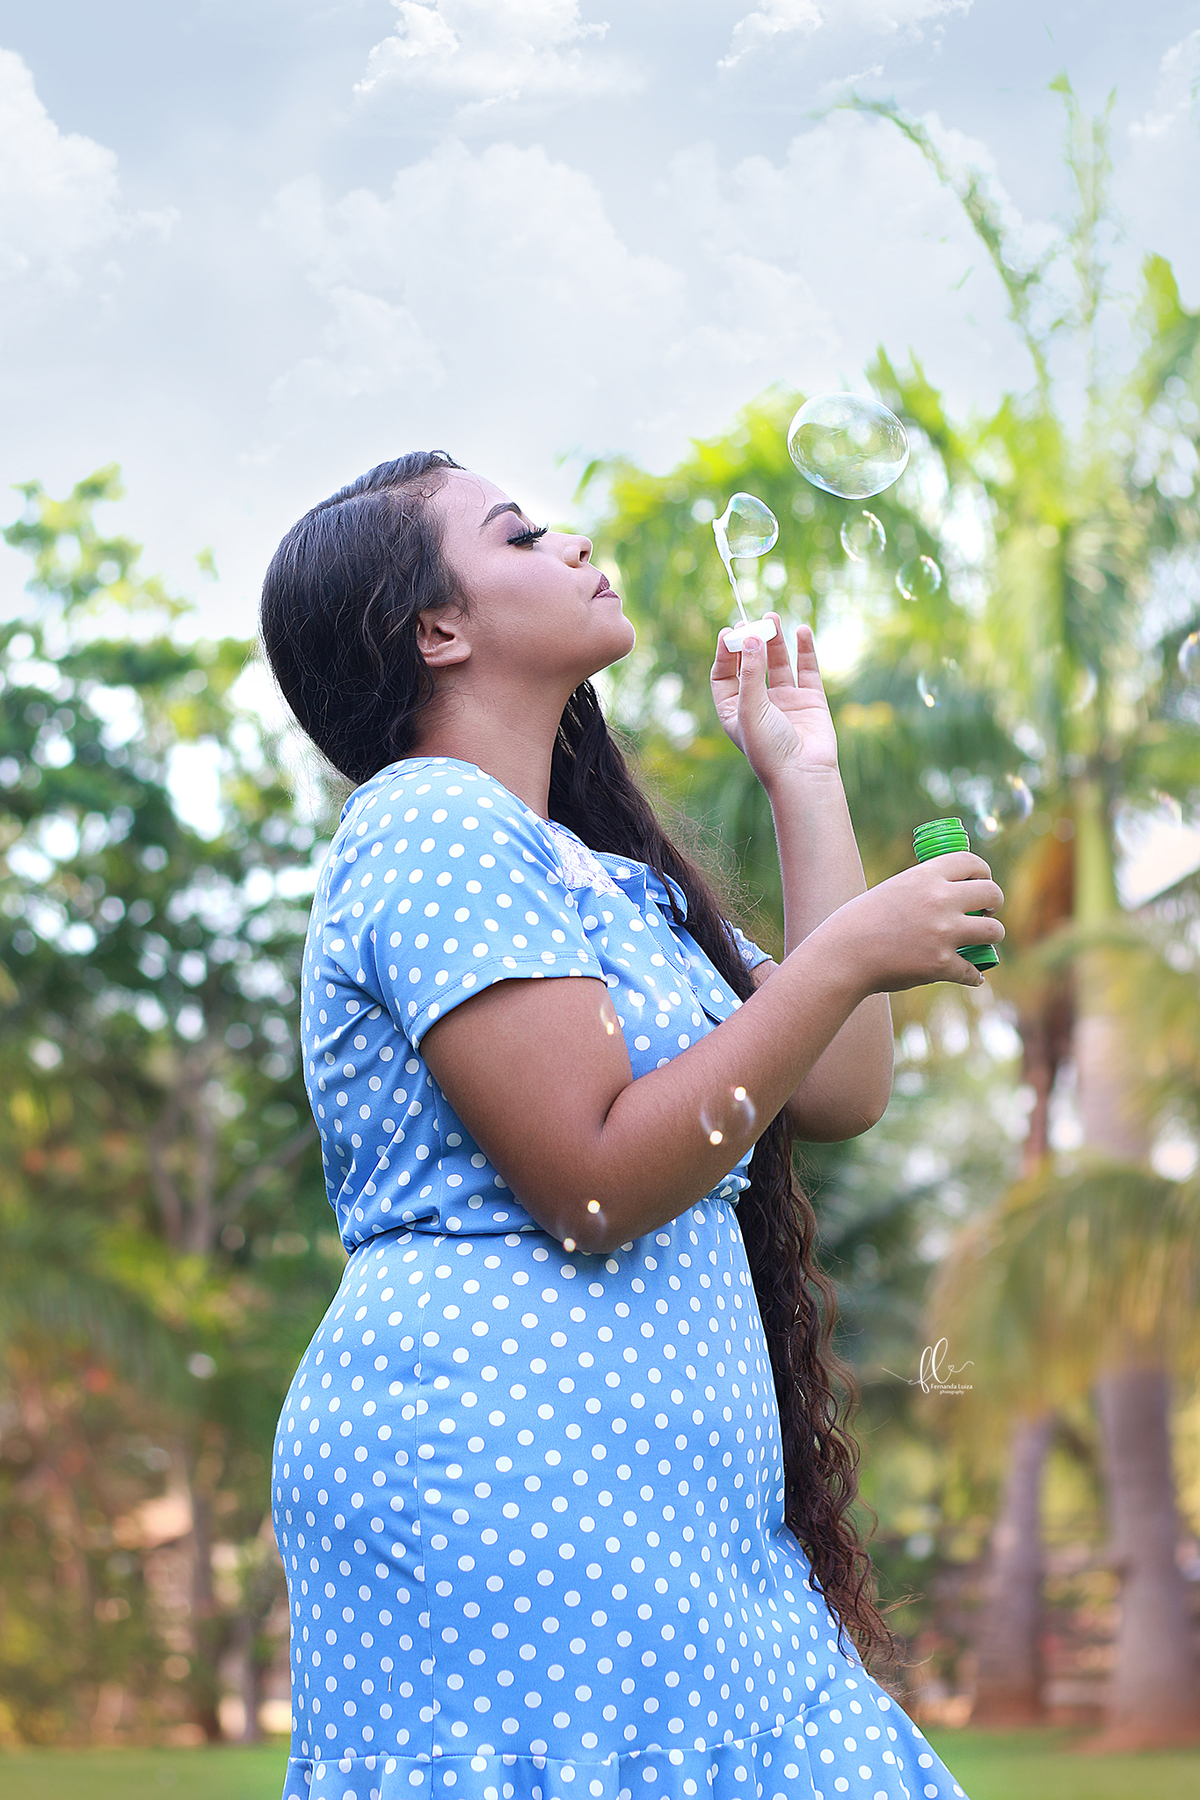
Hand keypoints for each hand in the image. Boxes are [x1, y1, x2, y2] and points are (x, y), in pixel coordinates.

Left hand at [711, 617, 838, 788]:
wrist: (803, 774)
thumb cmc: (768, 748)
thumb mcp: (750, 708)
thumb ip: (751, 673)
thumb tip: (751, 638)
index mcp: (734, 710)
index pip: (724, 675)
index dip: (725, 653)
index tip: (729, 631)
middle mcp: (759, 703)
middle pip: (751, 664)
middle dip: (750, 641)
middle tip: (751, 620)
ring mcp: (785, 701)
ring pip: (778, 663)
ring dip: (775, 640)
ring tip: (772, 618)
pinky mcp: (810, 700)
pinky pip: (806, 669)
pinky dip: (804, 649)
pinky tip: (801, 631)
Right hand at [826, 853, 1005, 993]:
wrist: (843, 955)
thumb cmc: (859, 922)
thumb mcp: (892, 889)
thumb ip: (921, 888)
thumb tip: (948, 895)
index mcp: (926, 876)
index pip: (971, 862)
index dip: (983, 872)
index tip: (984, 882)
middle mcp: (940, 900)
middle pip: (992, 893)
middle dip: (994, 903)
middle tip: (986, 913)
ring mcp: (944, 933)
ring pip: (994, 932)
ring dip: (991, 937)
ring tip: (982, 941)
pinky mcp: (942, 964)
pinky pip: (973, 971)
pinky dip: (973, 975)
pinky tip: (971, 975)